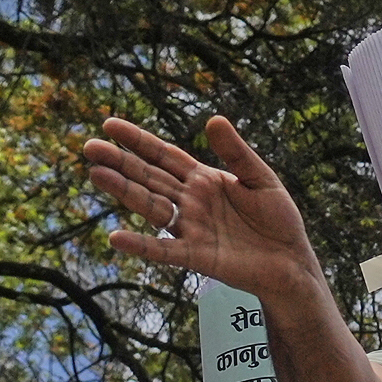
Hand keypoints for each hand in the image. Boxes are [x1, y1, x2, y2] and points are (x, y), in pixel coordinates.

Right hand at [85, 114, 324, 309]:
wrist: (292, 261)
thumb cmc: (278, 219)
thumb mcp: (261, 178)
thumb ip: (236, 153)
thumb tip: (213, 119)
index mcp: (203, 180)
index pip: (163, 156)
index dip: (137, 141)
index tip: (109, 125)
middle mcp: (190, 201)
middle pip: (148, 178)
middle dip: (119, 162)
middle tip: (89, 147)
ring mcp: (191, 228)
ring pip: (150, 207)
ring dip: (123, 192)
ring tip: (95, 174)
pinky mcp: (197, 256)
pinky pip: (163, 251)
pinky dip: (141, 246)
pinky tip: (116, 238)